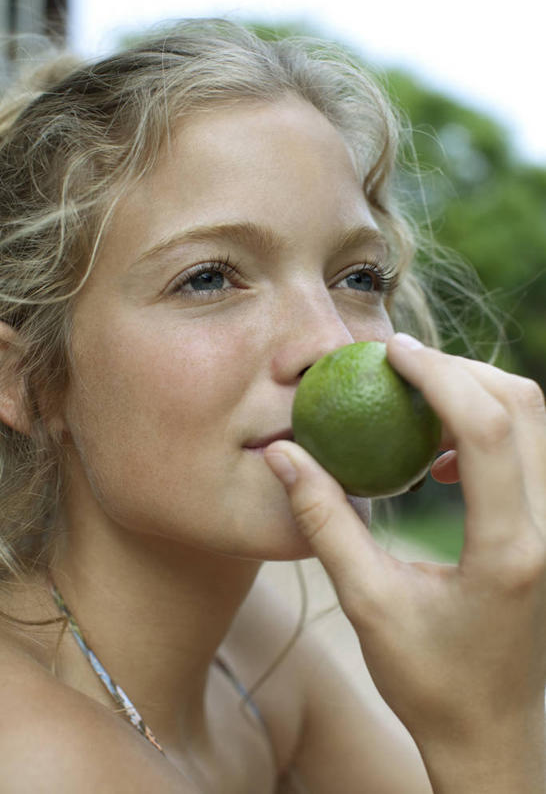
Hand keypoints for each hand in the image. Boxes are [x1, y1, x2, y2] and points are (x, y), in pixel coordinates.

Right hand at [265, 334, 544, 788]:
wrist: (491, 731)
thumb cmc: (428, 680)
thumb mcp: (366, 601)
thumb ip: (324, 520)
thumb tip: (284, 455)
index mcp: (510, 549)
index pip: (486, 429)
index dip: (438, 375)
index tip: (392, 352)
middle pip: (524, 406)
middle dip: (460, 371)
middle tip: (400, 369)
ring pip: (536, 421)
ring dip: (478, 394)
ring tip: (417, 404)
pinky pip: (533, 449)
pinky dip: (490, 427)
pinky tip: (443, 457)